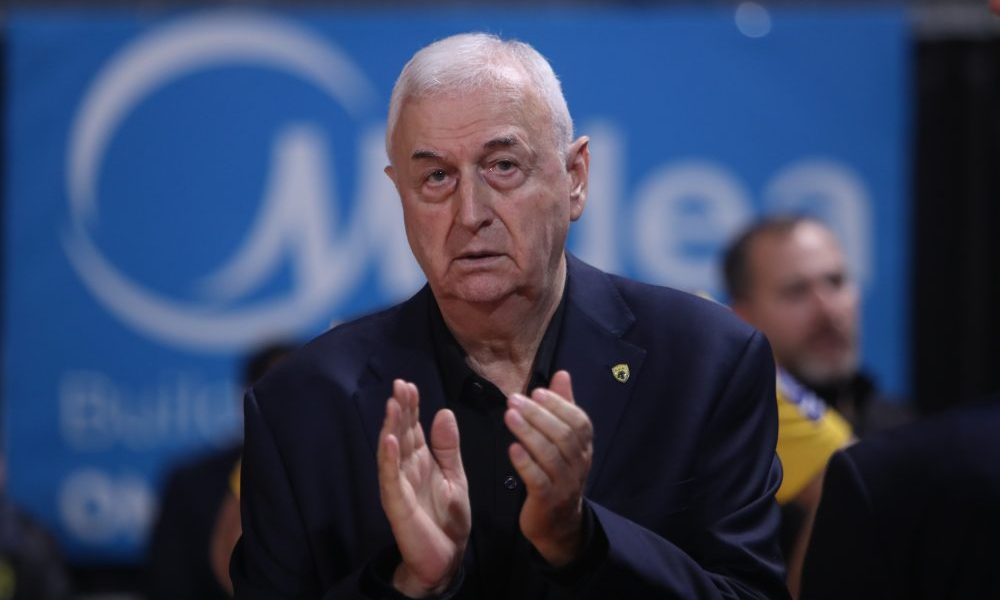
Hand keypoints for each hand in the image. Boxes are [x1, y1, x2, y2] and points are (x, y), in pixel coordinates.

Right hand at [377, 379, 470, 596]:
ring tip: (393, 405)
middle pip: (400, 433)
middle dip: (400, 410)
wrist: (448, 556)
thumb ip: (448, 447)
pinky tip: (389, 440)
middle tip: (400, 385)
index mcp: (422, 460)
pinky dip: (388, 459)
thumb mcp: (455, 475)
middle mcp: (406, 469)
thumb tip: (443, 411)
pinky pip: (391, 478)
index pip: (413, 427)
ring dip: (391, 427)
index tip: (409, 384)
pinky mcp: (397, 504)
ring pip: (391, 451)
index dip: (411, 406)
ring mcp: (399, 485)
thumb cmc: (449, 518)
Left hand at [504, 370, 592, 566]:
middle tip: (513, 400)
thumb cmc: (558, 474)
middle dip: (538, 415)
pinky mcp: (547, 500)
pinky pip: (538, 480)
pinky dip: (525, 463)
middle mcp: (579, 464)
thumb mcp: (565, 441)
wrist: (559, 524)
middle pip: (563, 435)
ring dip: (528, 433)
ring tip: (509, 416)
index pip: (579, 422)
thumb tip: (562, 373)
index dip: (558, 405)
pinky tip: (512, 449)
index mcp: (584, 447)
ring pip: (550, 455)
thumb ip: (564, 407)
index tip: (536, 391)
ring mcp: (565, 484)